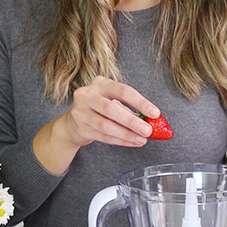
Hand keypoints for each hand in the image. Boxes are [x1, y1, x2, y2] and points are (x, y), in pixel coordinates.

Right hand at [33, 76, 157, 173]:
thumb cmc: (98, 109)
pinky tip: (132, 142)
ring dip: (127, 134)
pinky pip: (103, 137)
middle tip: (148, 130)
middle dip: (132, 121)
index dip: (140, 102)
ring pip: (107, 126)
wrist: (72, 123)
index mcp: (100, 84)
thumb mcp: (112, 102)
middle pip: (112, 109)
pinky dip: (121, 141)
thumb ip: (130, 109)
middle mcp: (87, 95)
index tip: (155, 113)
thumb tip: (151, 120)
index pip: (123, 91)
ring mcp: (80, 112)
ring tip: (142, 139)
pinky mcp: (79, 128)